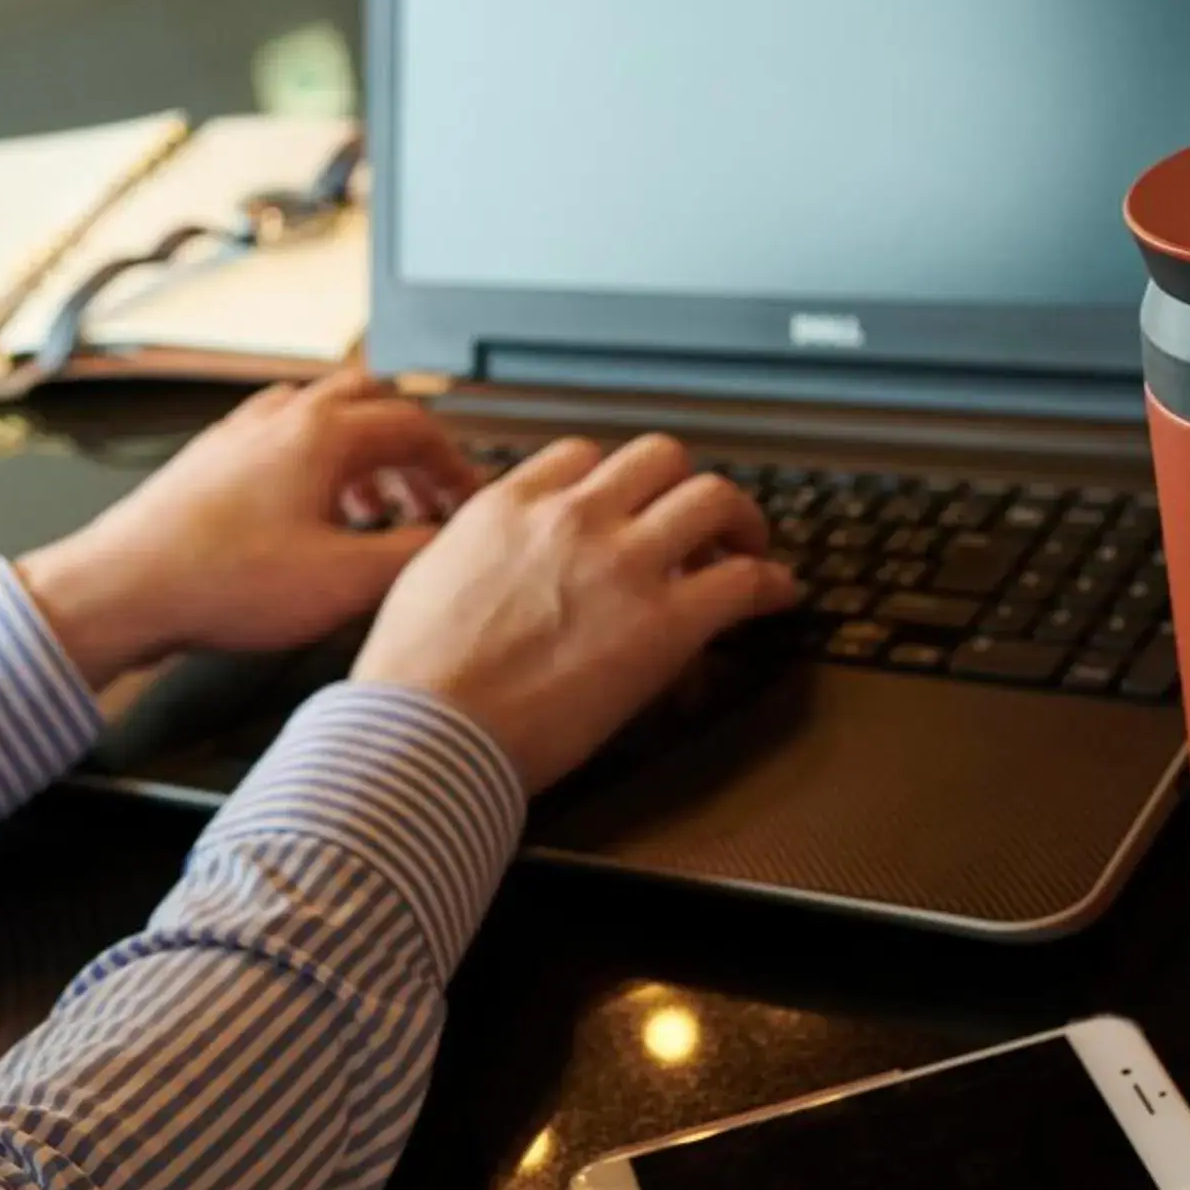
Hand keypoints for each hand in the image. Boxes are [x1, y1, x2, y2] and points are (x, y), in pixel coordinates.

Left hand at [16, 373, 478, 687]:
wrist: (121, 589)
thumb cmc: (217, 582)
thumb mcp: (342, 582)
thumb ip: (411, 556)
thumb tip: (450, 542)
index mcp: (322, 434)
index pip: (415, 425)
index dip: (453, 464)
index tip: (465, 499)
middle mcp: (281, 418)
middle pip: (368, 402)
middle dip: (407, 447)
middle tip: (425, 494)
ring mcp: (241, 433)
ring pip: (320, 417)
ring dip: (360, 456)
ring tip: (373, 511)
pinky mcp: (211, 459)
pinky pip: (280, 438)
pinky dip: (313, 465)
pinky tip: (309, 513)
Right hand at [353, 434, 802, 791]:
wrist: (425, 733)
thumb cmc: (412, 682)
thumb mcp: (427, 581)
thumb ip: (472, 555)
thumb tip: (484, 567)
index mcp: (509, 507)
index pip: (584, 456)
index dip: (617, 481)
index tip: (629, 505)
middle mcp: (573, 518)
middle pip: (659, 459)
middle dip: (682, 486)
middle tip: (697, 522)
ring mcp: (623, 564)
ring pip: (712, 497)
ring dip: (739, 520)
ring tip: (748, 546)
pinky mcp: (665, 623)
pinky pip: (745, 580)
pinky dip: (771, 582)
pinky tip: (777, 595)